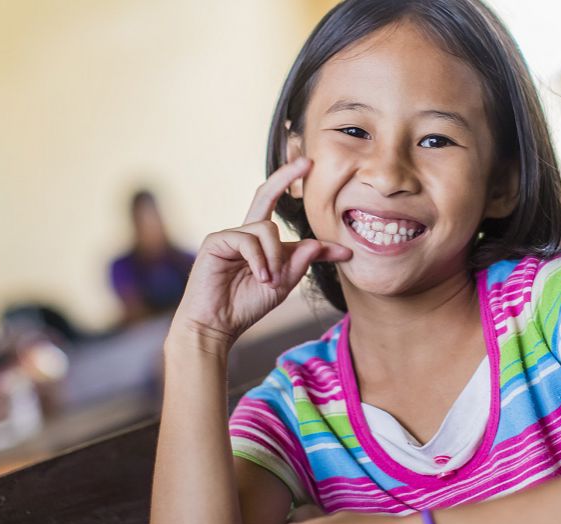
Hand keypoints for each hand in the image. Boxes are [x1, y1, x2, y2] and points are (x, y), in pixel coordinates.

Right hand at [169, 158, 351, 350]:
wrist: (216, 324)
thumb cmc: (244, 305)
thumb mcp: (281, 285)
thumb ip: (298, 263)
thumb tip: (318, 244)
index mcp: (262, 245)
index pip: (292, 233)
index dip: (320, 242)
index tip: (345, 252)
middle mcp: (245, 234)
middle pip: (266, 195)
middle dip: (286, 176)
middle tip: (306, 162)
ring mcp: (230, 236)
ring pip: (266, 229)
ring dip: (274, 256)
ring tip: (269, 279)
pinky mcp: (216, 241)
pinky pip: (248, 240)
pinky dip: (259, 259)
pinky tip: (259, 277)